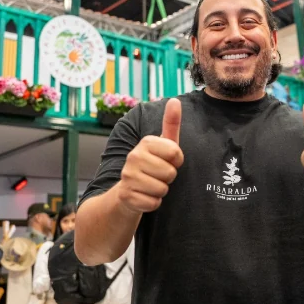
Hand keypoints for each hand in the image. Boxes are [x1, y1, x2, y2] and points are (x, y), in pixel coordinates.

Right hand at [117, 98, 183, 213]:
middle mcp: (134, 156)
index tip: (166, 160)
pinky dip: (153, 203)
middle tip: (157, 175)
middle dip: (168, 177)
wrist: (126, 192)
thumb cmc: (151, 165)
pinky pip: (154, 203)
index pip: (177, 154)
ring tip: (150, 185)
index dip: (176, 161)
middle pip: (170, 173)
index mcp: (145, 142)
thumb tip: (175, 100)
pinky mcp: (127, 196)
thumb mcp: (162, 144)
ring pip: (162, 189)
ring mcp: (128, 176)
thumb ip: (171, 124)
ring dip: (161, 191)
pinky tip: (144, 196)